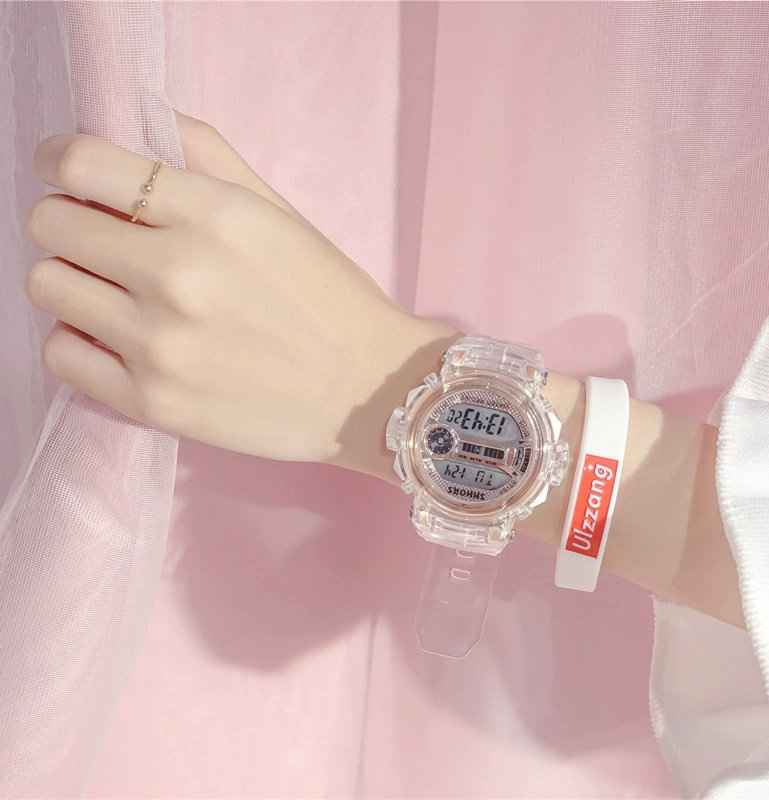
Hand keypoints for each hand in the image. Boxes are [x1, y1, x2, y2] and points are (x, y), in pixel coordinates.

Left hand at [24, 109, 456, 466]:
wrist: (370, 390)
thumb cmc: (331, 299)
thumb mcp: (281, 213)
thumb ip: (208, 154)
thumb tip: (139, 121)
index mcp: (215, 216)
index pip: (81, 163)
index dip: (59, 161)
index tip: (66, 173)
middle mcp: (178, 274)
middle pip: (51, 225)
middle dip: (68, 223)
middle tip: (100, 241)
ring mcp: (160, 343)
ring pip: (47, 287)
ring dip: (72, 282)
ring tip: (113, 294)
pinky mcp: (153, 401)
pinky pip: (62, 356)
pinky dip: (79, 342)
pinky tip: (118, 340)